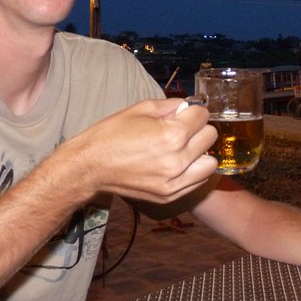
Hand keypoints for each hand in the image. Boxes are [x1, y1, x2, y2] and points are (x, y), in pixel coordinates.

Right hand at [59, 98, 217, 203]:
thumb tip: (189, 107)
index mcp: (172, 135)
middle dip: (198, 129)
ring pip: (210, 162)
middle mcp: (178, 160)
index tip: (183, 114)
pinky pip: (199, 180)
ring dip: (201, 152)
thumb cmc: (112, 134)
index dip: (193, 111)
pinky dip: (194, 170)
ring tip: (184, 149)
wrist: (89, 167)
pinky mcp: (170, 195)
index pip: (203, 116)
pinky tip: (178, 164)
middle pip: (210, 137)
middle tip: (183, 130)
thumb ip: (172, 105)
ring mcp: (175, 181)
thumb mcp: (142, 108)